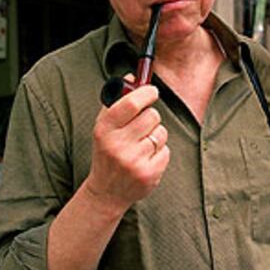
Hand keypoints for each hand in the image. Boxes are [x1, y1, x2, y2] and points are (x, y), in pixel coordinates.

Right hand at [85, 81, 169, 213]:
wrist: (106, 192)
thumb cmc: (106, 153)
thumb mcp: (103, 128)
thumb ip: (116, 102)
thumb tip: (133, 77)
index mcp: (104, 130)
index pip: (131, 104)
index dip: (146, 93)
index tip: (152, 92)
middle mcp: (118, 145)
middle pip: (151, 116)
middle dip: (151, 117)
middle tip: (143, 124)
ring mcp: (134, 161)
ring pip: (161, 132)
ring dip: (155, 135)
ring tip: (142, 145)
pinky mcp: (149, 173)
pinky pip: (166, 150)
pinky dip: (160, 152)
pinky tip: (146, 159)